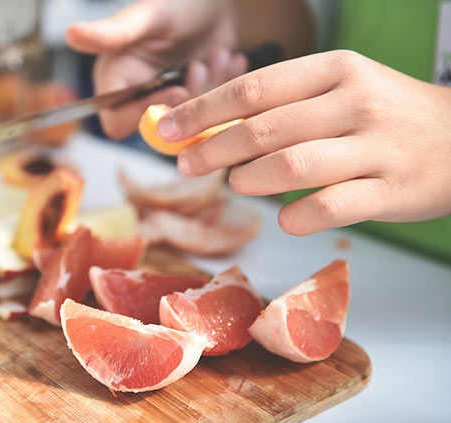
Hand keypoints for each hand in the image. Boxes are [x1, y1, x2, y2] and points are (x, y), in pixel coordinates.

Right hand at [65, 0, 246, 138]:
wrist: (217, 3)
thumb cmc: (177, 3)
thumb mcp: (145, 17)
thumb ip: (110, 33)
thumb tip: (71, 34)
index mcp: (115, 80)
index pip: (117, 121)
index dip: (146, 111)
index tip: (176, 87)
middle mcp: (137, 95)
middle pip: (155, 127)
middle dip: (184, 100)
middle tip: (199, 67)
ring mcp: (167, 101)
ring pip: (185, 124)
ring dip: (208, 90)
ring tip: (216, 56)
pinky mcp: (195, 104)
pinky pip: (209, 117)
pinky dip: (223, 87)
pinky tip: (226, 59)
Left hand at [157, 50, 450, 234]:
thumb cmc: (384, 114)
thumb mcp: (339, 90)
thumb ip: (282, 106)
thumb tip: (213, 129)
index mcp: (335, 70)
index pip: (254, 88)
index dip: (202, 111)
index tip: (167, 128)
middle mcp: (355, 103)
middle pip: (264, 129)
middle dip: (212, 149)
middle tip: (186, 165)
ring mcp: (375, 148)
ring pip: (292, 166)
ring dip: (250, 179)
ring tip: (238, 182)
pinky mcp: (390, 191)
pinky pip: (328, 208)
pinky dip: (295, 217)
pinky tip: (283, 218)